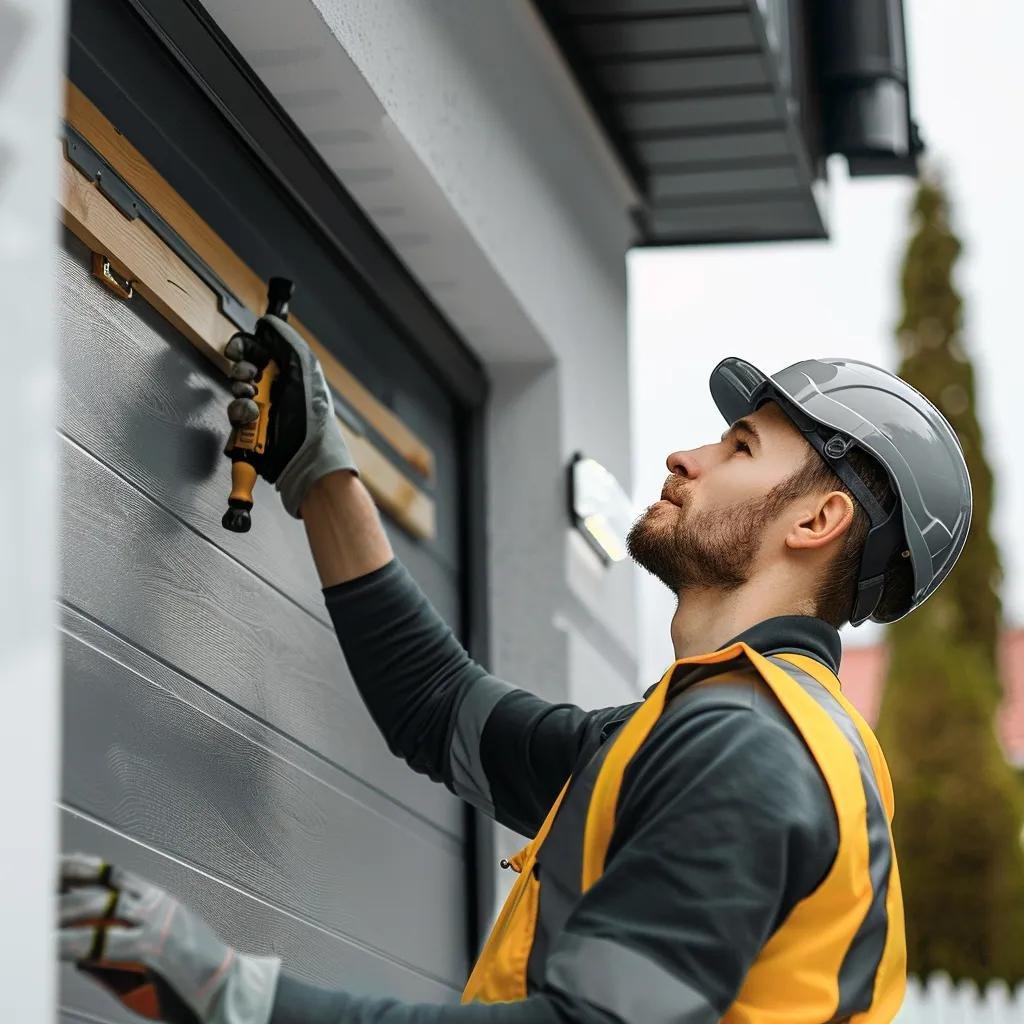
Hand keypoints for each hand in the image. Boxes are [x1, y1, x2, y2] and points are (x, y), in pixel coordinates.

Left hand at [58, 853, 279, 1023]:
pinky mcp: (152, 947)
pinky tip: (54, 947)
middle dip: (64, 885)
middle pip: (101, 886)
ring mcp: (155, 922)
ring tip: (35, 916)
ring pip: (99, 909)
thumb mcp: (157, 954)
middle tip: (36, 887)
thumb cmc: (193, 977)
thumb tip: (83, 955)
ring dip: (62, 913)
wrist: (226, 988)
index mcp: (160, 901)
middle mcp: (157, 904)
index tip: (57, 866)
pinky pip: (102, 944)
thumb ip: (121, 950)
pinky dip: (73, 945)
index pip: (115, 875)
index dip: (84, 868)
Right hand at [224, 314, 357, 518]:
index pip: (257, 351)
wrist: (307, 457)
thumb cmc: (312, 415)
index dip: (243, 348)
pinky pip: (233, 420)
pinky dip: (239, 419)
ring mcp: (261, 412)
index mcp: (288, 373)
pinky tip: (251, 421)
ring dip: (240, 398)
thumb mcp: (305, 368)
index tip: (236, 351)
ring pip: (235, 396)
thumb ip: (287, 341)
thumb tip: (268, 321)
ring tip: (252, 406)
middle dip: (240, 373)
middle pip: (241, 371)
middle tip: (248, 380)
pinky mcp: (250, 433)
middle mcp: (274, 390)